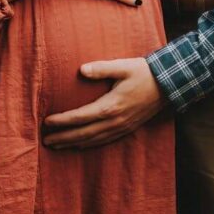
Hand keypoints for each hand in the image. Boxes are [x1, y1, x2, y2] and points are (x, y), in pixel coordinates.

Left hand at [43, 57, 165, 148]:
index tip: (46, 122)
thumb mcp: (122, 66)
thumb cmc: (143, 73)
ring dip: (73, 144)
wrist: (168, 85)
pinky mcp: (127, 129)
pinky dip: (89, 144)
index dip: (62, 121)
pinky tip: (80, 145)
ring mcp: (121, 128)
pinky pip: (104, 141)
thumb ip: (101, 68)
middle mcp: (114, 121)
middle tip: (45, 141)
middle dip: (63, 138)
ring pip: (92, 140)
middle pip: (83, 134)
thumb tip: (81, 70)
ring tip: (57, 146)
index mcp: (110, 106)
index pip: (79, 117)